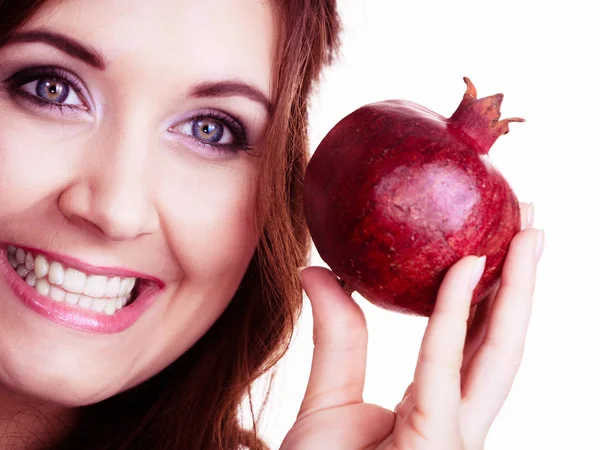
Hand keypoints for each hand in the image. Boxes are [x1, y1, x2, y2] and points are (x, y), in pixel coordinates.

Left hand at [281, 203, 542, 449]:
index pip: (473, 342)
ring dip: (518, 288)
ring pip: (498, 352)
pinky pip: (445, 368)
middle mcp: (456, 419)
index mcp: (435, 408)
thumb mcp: (327, 400)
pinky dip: (456, 315)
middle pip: (501, 340)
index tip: (490, 239)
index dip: (489, 291)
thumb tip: (320, 270)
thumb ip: (336, 338)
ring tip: (529, 231)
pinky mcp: (438, 445)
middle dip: (522, 279)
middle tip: (529, 219)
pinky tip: (466, 266)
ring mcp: (454, 435)